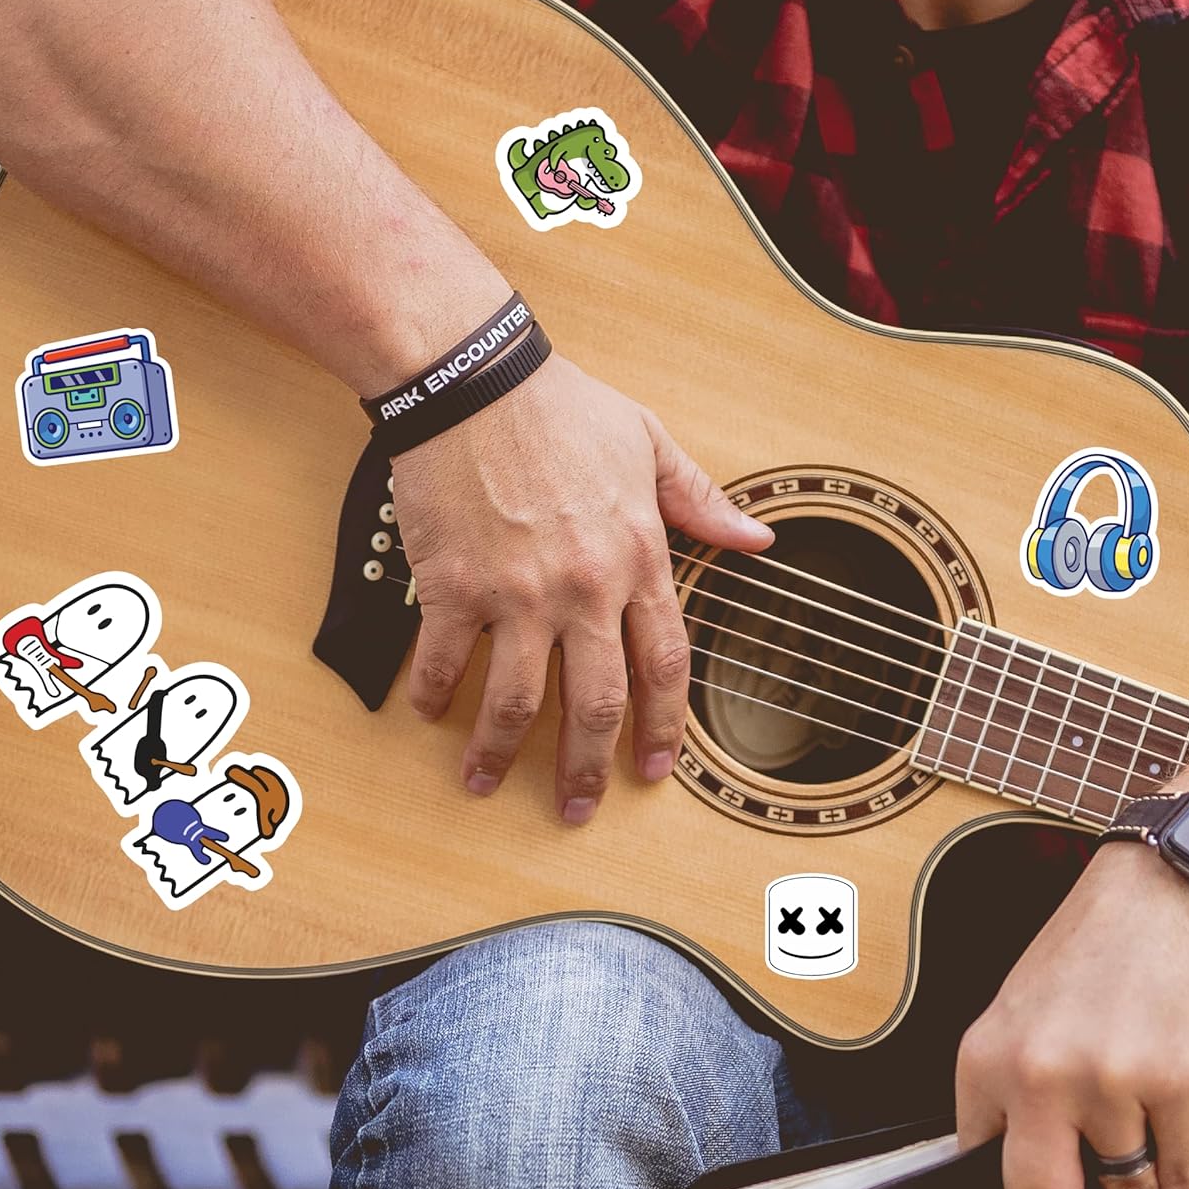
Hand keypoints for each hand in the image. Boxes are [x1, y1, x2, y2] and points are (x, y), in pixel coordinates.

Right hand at [392, 354, 771, 821]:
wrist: (476, 379)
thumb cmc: (561, 406)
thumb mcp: (650, 442)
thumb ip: (702, 500)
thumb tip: (758, 538)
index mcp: (637, 557)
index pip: (665, 664)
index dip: (665, 728)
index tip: (657, 770)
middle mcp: (584, 587)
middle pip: (598, 703)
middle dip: (588, 769)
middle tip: (577, 808)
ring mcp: (517, 592)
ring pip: (518, 701)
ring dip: (500, 753)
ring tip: (483, 782)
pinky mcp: (454, 583)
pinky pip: (445, 659)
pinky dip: (435, 693)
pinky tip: (430, 711)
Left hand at [956, 843, 1188, 1188]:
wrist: (1167, 891)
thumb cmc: (1093, 945)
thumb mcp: (1022, 1008)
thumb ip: (1010, 1086)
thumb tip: (1007, 1168)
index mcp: (987, 1054)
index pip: (977, 1161)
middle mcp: (1042, 1074)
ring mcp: (1114, 1085)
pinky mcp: (1182, 1088)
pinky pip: (1181, 1181)